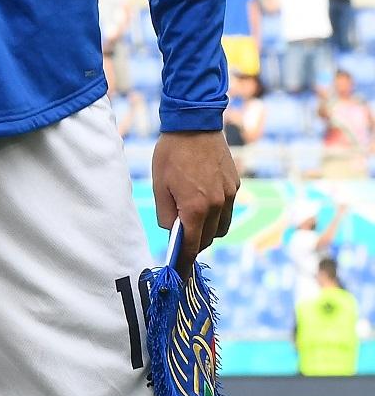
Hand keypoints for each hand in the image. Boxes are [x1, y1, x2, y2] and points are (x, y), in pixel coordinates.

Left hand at [152, 129, 239, 267]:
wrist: (195, 125)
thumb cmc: (171, 154)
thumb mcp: (159, 185)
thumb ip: (166, 214)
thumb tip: (172, 232)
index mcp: (196, 207)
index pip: (192, 244)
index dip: (185, 260)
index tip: (180, 270)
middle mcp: (218, 205)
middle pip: (208, 238)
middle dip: (194, 244)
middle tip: (180, 242)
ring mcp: (230, 195)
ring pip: (222, 227)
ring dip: (208, 230)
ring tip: (191, 221)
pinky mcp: (236, 185)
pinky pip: (228, 210)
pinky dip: (217, 214)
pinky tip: (203, 203)